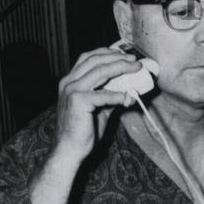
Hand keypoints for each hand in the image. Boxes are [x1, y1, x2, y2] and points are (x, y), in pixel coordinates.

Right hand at [54, 47, 141, 164]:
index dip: (107, 53)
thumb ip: (109, 97)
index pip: (88, 58)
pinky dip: (117, 94)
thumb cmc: (82, 131)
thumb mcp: (98, 109)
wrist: (69, 150)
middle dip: (117, 58)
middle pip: (95, 60)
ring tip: (135, 69)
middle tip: (134, 60)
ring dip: (120, 68)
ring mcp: (71, 90)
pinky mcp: (77, 101)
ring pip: (99, 72)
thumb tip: (127, 90)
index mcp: (70, 81)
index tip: (124, 55)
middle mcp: (68, 82)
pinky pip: (102, 94)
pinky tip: (127, 97)